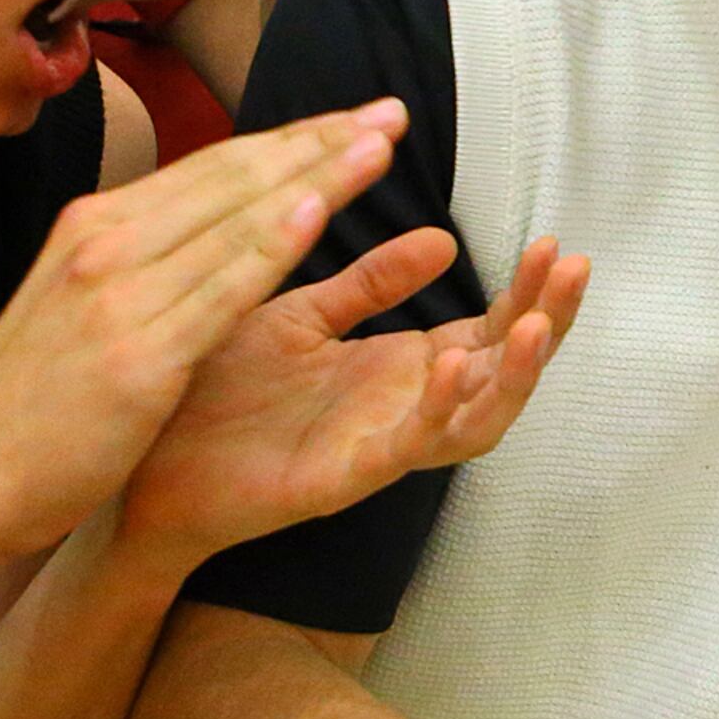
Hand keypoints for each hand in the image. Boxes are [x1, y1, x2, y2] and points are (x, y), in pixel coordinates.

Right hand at [0, 107, 406, 556]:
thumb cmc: (27, 405)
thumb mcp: (77, 305)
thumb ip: (136, 261)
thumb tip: (199, 226)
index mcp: (95, 228)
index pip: (212, 167)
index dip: (290, 139)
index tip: (352, 119)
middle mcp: (106, 242)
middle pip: (234, 176)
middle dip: (320, 140)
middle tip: (390, 111)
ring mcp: (118, 294)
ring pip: (236, 218)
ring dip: (316, 175)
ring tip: (379, 143)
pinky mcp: (135, 353)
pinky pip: (219, 289)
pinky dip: (270, 244)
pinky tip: (318, 212)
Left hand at [120, 231, 589, 565]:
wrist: (146, 456)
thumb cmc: (219, 389)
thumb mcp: (304, 316)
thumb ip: (372, 284)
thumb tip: (445, 241)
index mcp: (399, 369)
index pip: (488, 329)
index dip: (529, 292)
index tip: (555, 243)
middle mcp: (403, 410)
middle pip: (503, 373)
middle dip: (547, 323)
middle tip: (572, 269)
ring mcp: (380, 446)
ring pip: (477, 422)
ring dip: (513, 375)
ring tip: (536, 324)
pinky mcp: (343, 477)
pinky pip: (407, 449)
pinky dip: (438, 412)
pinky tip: (453, 367)